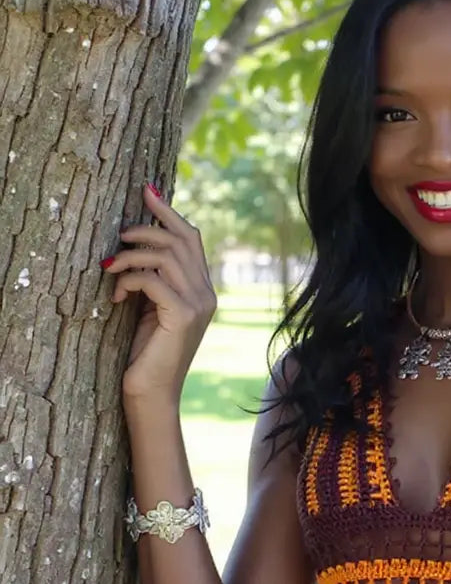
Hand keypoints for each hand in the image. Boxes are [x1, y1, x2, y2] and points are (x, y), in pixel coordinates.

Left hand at [103, 182, 216, 403]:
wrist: (153, 392)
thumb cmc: (147, 353)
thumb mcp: (151, 308)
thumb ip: (154, 280)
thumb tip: (137, 246)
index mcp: (203, 290)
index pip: (192, 238)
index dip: (169, 212)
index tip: (146, 190)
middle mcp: (206, 294)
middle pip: (181, 239)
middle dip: (146, 228)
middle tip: (118, 236)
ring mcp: (198, 305)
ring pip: (166, 255)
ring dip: (131, 255)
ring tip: (110, 268)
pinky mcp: (183, 316)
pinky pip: (153, 280)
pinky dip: (129, 280)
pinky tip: (116, 296)